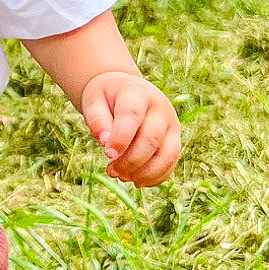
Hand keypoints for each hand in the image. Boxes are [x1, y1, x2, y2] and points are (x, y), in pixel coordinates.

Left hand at [80, 71, 180, 186]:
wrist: (126, 88)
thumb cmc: (107, 97)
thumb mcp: (93, 101)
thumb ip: (97, 120)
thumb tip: (105, 142)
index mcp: (137, 94)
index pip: (131, 116)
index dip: (121, 138)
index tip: (107, 155)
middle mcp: (159, 108)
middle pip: (151, 139)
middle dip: (130, 161)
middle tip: (111, 171)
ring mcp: (171, 124)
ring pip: (167, 154)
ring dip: (145, 173)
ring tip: (123, 178)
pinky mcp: (175, 139)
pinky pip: (171, 162)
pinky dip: (156, 176)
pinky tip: (137, 180)